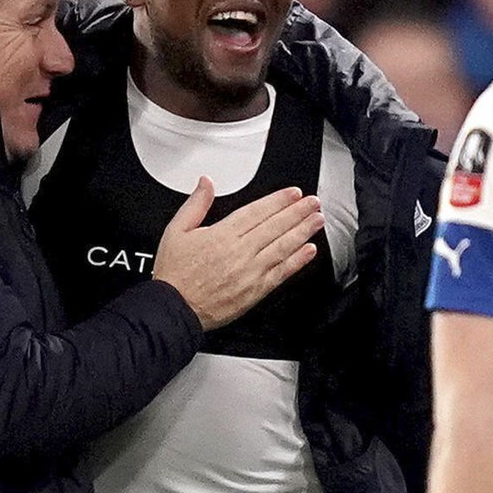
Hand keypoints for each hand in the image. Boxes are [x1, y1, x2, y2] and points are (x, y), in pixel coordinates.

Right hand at [150, 179, 323, 328]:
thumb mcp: (176, 231)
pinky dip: (297, 261)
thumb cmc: (175, 274)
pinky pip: (281, 273)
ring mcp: (250, 272)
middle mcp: (240, 252)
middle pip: (275, 226)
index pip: (257, 212)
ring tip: (317, 220)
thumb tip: (206, 183)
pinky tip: (309, 251)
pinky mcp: (255, 291)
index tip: (294, 193)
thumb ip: (195, 204)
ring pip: (283, 247)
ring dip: (303, 232)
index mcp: (222, 234)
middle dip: (297, 212)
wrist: (175, 309)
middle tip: (313, 202)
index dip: (279, 201)